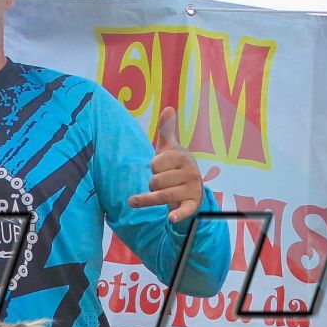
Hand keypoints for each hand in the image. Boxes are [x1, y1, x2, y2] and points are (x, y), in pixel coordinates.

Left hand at [126, 105, 215, 224]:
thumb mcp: (170, 149)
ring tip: (134, 201)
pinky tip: (170, 218)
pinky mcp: (192, 205)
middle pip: (156, 181)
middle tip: (157, 184)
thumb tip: (168, 108)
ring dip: (146, 200)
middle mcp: (190, 172)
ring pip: (162, 196)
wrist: (191, 188)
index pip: (155, 164)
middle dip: (151, 184)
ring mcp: (192, 189)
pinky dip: (178, 214)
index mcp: (183, 157)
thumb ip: (166, 130)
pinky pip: (185, 210)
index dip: (152, 167)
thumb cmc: (175, 166)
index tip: (158, 168)